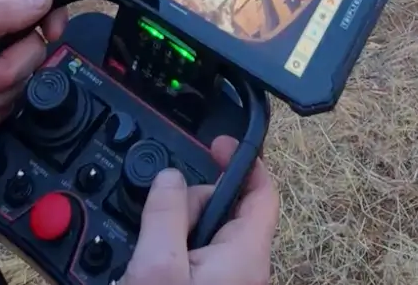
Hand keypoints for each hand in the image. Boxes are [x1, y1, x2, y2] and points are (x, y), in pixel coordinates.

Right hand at [120, 136, 278, 284]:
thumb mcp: (157, 264)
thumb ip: (165, 214)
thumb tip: (170, 177)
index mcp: (246, 254)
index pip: (263, 191)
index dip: (243, 161)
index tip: (218, 145)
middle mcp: (246, 267)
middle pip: (229, 210)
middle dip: (194, 202)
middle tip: (163, 219)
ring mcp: (230, 280)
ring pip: (209, 234)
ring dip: (181, 229)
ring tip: (154, 255)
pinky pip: (199, 256)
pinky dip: (178, 249)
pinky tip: (156, 265)